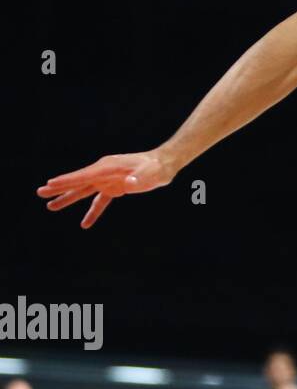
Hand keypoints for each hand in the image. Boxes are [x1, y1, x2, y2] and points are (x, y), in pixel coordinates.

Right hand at [37, 150, 177, 227]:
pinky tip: (84, 224)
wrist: (164, 165)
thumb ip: (138, 178)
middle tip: (40, 193)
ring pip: (84, 191)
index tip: (50, 184)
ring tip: (50, 207)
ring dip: (68, 198)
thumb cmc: (156, 167)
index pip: (84, 175)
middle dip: (60, 187)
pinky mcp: (114, 188)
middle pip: (78, 182)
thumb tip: (128, 184)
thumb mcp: (149, 172)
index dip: (67, 181)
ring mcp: (108, 180)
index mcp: (107, 167)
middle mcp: (104, 172)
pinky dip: (92, 212)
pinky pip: (99, 201)